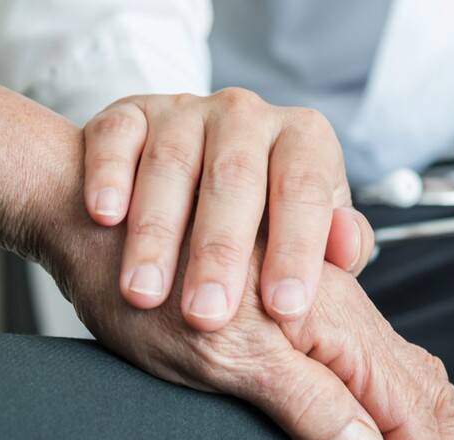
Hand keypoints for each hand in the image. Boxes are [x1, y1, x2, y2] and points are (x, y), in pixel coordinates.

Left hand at [44, 170, 453, 439]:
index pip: (410, 415)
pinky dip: (430, 418)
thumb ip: (306, 402)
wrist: (123, 234)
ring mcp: (342, 327)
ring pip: (423, 389)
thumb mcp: (228, 358)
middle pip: (431, 402)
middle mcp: (353, 324)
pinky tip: (436, 429)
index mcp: (340, 329)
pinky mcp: (324, 333)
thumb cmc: (160, 293)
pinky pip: (400, 378)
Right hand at [81, 88, 374, 330]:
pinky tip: (106, 218)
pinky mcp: (131, 113)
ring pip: (172, 165)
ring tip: (146, 293)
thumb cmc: (269, 218)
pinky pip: (118, 137)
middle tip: (208, 315)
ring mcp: (187, 110)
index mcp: (305, 139)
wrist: (199, 180)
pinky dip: (110, 175)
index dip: (297, 250)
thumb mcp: (313, 233)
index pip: (305, 192)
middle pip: (237, 180)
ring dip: (157, 233)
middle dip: (220, 253)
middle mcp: (248, 116)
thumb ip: (338, 245)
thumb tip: (348, 247)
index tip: (285, 307)